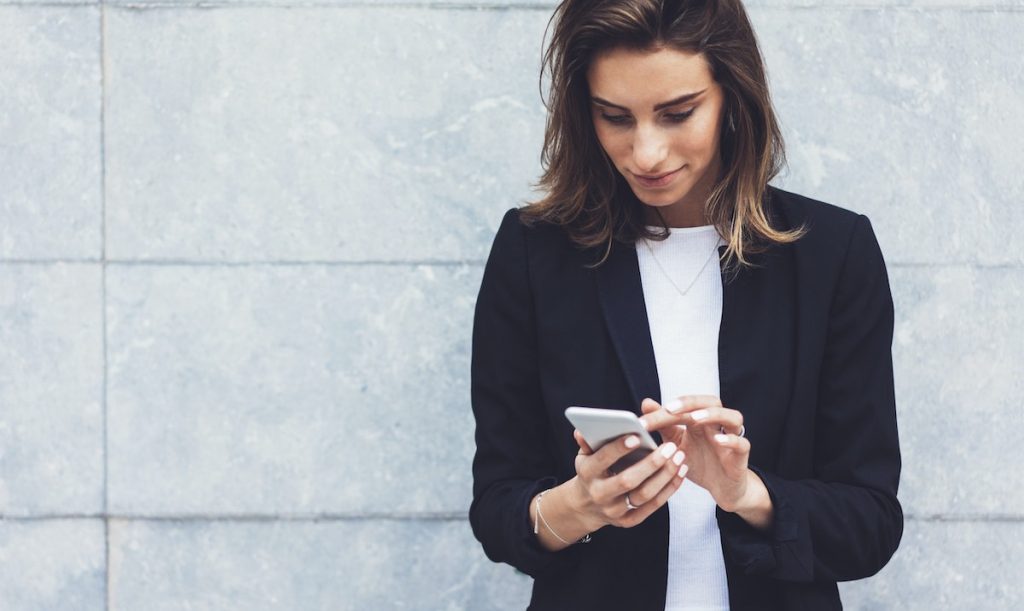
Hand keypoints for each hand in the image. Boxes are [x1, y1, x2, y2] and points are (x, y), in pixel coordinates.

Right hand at [567, 428, 687, 529]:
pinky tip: (680, 473)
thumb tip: (583, 430)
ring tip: (680, 457)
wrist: (585, 506)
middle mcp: (600, 494)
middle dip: (651, 464)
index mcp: (587, 474)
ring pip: (644, 495)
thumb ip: (587, 441)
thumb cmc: (591, 471)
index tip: (637, 436)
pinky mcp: (628, 521)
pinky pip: (653, 506)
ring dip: (665, 476)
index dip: (619, 449)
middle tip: (670, 447)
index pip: (602, 460)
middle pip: (627, 481)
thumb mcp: (584, 455)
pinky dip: (669, 489)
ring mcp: (614, 511)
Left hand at [639, 395, 757, 513]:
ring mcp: (732, 438)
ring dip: (714, 415)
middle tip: (670, 409)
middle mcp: (717, 425)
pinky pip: (742, 443)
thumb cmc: (700, 462)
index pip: (684, 407)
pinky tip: (718, 440)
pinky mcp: (741, 456)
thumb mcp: (677, 446)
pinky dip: (732, 440)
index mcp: (700, 420)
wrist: (722, 488)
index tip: (643, 422)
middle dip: (691, 402)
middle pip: (711, 401)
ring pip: (733, 416)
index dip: (663, 412)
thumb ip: (664, 426)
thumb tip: (646, 402)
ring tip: (695, 419)